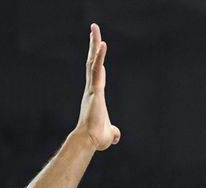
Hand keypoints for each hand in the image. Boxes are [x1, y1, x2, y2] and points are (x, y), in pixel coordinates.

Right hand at [76, 24, 119, 151]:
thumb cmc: (96, 138)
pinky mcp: (95, 89)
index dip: (98, 60)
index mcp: (95, 96)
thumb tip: (116, 136)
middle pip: (92, 62)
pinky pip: (96, 69)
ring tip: (95, 28)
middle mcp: (92, 89)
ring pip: (93, 61)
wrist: (89, 141)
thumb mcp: (108, 134)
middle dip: (93, 45)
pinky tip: (102, 44)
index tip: (99, 47)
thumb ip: (113, 132)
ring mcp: (92, 88)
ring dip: (94, 44)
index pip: (97, 73)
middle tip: (94, 30)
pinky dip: (99, 56)